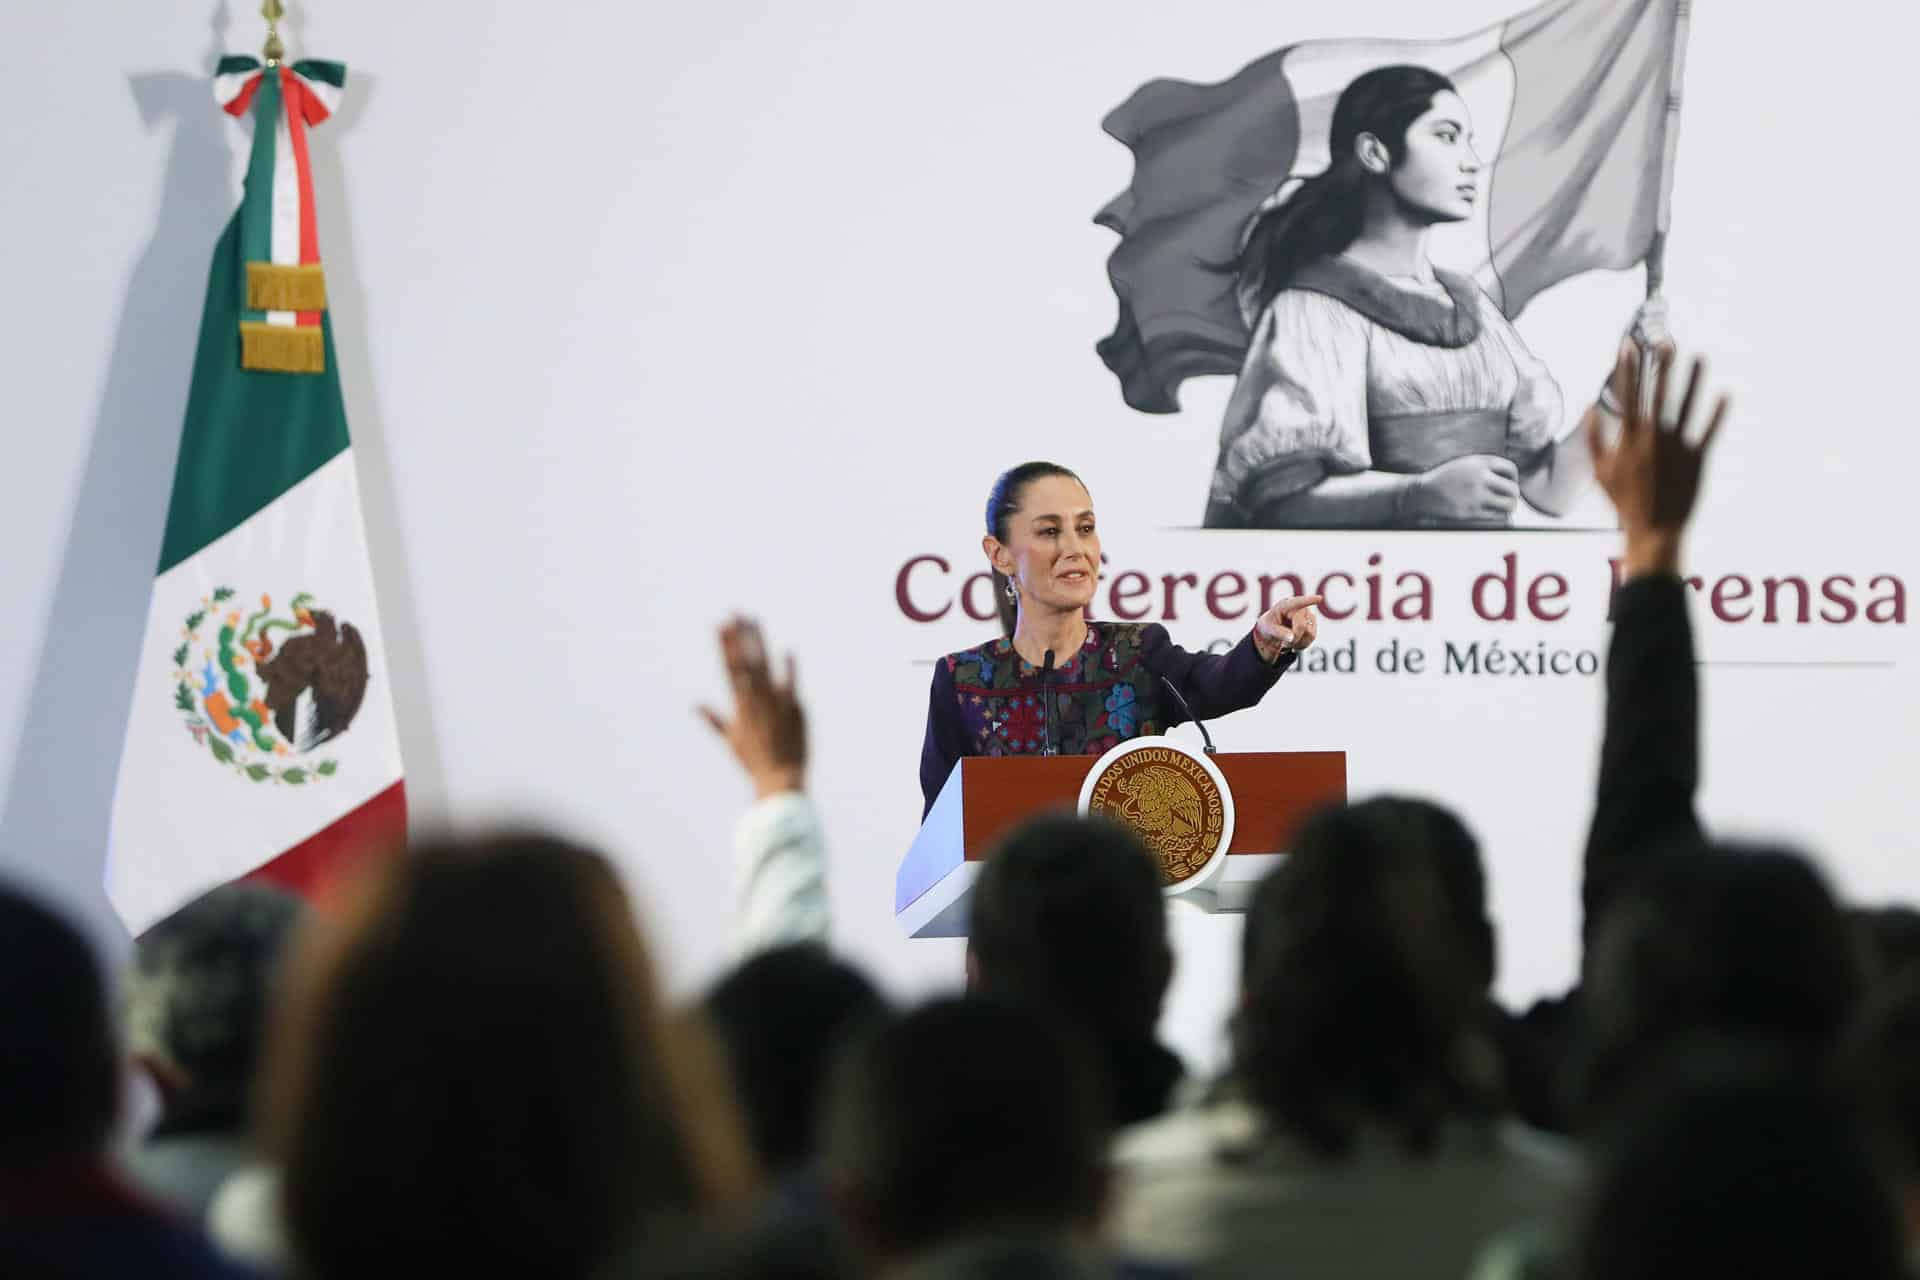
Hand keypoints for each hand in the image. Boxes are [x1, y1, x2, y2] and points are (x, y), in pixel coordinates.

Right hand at [698, 617, 805, 799]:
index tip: (720, 625)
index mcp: (739, 706)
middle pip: (744, 663)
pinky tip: (787, 651)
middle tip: (735, 614)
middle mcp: (754, 701)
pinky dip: (789, 669)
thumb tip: (696, 705)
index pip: (729, 669)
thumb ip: (714, 720)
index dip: (725, 646)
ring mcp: (773, 704)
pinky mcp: (793, 710)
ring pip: (764, 668)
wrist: (779, 778)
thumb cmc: (754, 761)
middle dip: (739, 637)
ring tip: (754, 622)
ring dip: (758, 644)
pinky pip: (791, 685)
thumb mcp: (730, 740)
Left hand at [1254, 594, 1321, 661]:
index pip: (1297, 603)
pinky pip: (1312, 637)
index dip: (1308, 600)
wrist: (1273, 631)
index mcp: (1285, 605)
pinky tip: (1295, 642)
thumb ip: (1279, 633)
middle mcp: (1299, 608)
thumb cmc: (1269, 626)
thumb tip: (1292, 637)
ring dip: (1297, 642)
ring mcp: (1308, 615)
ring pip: (1309, 633)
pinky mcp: (1313, 623)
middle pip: (1301, 626)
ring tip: (1287, 642)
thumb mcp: (1268, 630)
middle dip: (1294, 638)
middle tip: (1283, 644)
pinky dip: (1302, 644)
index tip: (1319, 598)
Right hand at [1408, 455, 1519, 523]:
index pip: (1510, 470)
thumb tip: (1511, 480)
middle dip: (1513, 496)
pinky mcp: (1471, 512)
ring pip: (1508, 504)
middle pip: (1513, 489)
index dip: (1513, 479)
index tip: (1507, 484)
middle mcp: (1480, 477)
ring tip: (1503, 509)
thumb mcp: (1465, 464)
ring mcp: (1476, 495)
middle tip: (1508, 500)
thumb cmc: (1446, 479)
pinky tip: (1493, 515)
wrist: (1422, 493)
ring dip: (1509, 508)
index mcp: (1480, 463)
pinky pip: (1496, 517)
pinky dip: (1499, 518)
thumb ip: (1486, 468)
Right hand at [1587, 341, 1727, 578]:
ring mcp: (1677, 446)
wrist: (1653, 530)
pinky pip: (1709, 430)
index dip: (1627, 368)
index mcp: (1628, 438)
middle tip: (1666, 340)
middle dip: (1661, 365)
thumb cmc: (1624, 503)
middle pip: (1658, 393)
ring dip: (1693, 380)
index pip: (1627, 394)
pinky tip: (1725, 393)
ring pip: (1686, 405)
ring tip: (1699, 357)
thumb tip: (1589, 409)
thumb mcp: (1599, 472)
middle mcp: (1653, 438)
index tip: (1628, 345)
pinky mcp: (1698, 458)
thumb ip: (1593, 439)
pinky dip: (1718, 412)